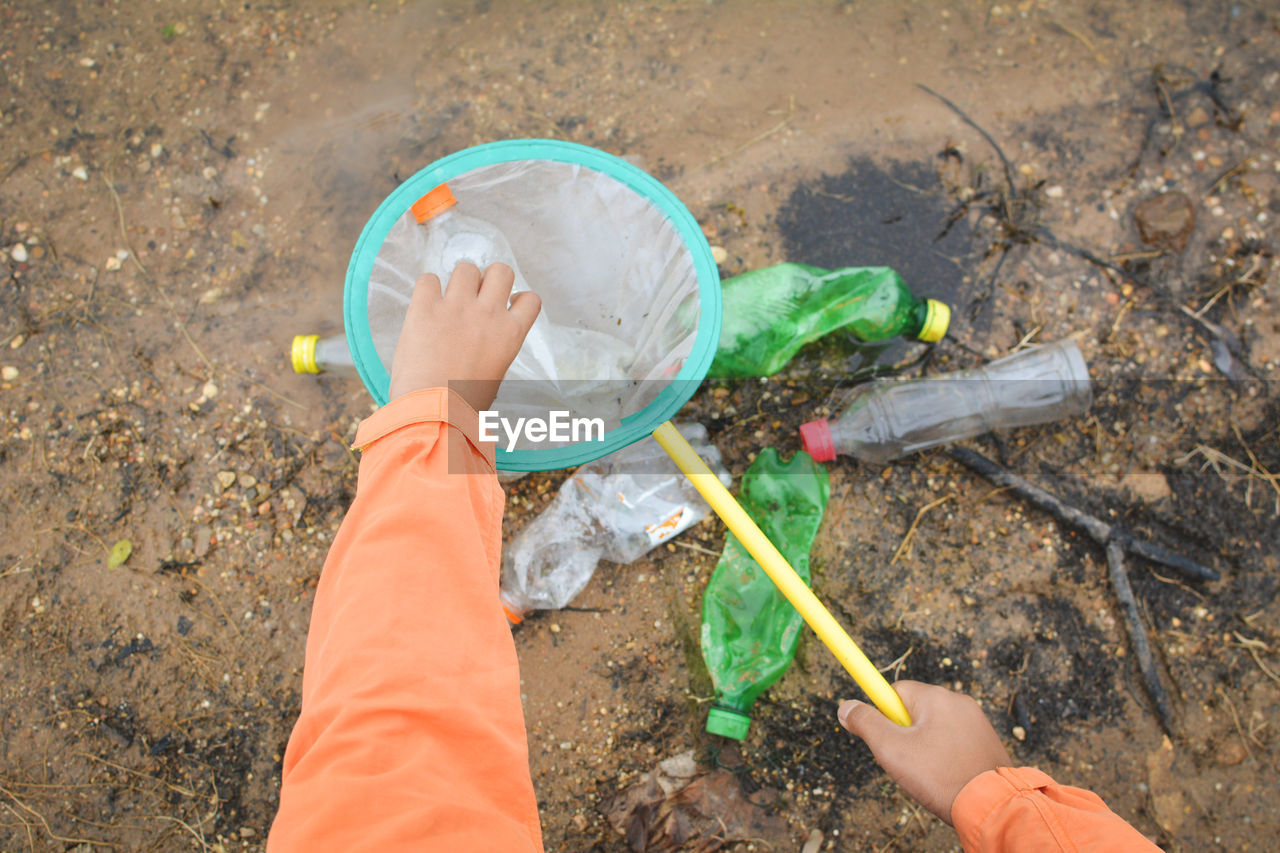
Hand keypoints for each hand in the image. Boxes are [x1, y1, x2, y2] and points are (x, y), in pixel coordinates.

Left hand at [389, 262, 540, 410]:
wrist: (433, 411)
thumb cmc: (464, 406)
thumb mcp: (494, 377)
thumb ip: (494, 352)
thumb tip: (483, 348)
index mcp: (510, 335)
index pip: (531, 299)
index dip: (518, 298)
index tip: (506, 306)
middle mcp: (488, 314)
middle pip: (501, 270)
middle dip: (489, 279)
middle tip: (475, 297)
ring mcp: (456, 307)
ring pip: (466, 268)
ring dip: (459, 281)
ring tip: (448, 299)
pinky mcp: (425, 307)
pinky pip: (428, 278)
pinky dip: (427, 288)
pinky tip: (426, 305)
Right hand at [838, 681, 1011, 823]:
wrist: (992, 806)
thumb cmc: (940, 776)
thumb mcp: (891, 749)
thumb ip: (865, 723)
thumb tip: (845, 707)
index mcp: (936, 697)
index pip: (895, 691)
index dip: (883, 714)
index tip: (882, 735)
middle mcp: (959, 701)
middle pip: (915, 710)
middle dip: (904, 734)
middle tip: (905, 762)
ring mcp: (977, 721)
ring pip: (934, 727)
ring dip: (924, 746)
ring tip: (929, 774)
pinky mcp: (987, 740)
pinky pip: (954, 740)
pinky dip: (945, 755)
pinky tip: (946, 777)